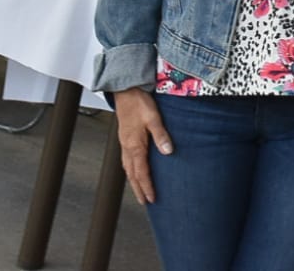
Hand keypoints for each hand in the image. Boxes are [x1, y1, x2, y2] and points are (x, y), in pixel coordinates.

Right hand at [114, 87, 172, 204]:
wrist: (126, 91)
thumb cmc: (139, 102)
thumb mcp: (153, 118)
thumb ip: (161, 135)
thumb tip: (168, 152)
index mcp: (134, 145)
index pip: (141, 172)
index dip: (146, 187)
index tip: (151, 198)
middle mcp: (127, 147)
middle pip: (132, 174)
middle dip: (139, 189)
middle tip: (145, 202)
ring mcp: (124, 143)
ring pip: (128, 168)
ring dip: (134, 181)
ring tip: (140, 191)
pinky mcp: (124, 138)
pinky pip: (126, 160)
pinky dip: (130, 170)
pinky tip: (134, 170)